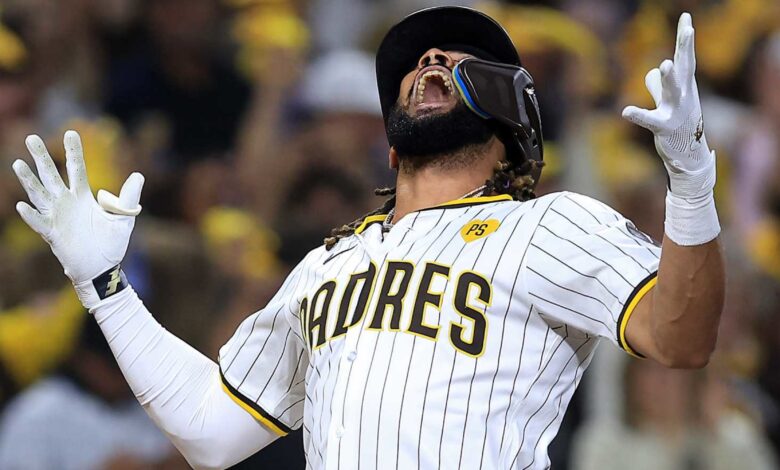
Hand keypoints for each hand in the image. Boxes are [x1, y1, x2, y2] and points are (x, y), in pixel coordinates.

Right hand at [12, 131, 142, 302]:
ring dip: (29, 181)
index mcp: (83, 197)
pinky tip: (21, 205)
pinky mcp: (54, 235)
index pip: (77, 169)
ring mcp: (57, 218)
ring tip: (18, 164)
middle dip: (42, 158)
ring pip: (40, 195)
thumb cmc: (111, 244)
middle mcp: (66, 204)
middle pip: (51, 176)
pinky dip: (31, 215)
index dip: (74, 152)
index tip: (70, 132)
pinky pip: (40, 223)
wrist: (103, 269)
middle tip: (31, 138)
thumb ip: (129, 197)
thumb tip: (138, 174)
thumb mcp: (124, 217)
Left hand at [622, 12, 714, 199]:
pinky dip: (638, 115)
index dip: (685, 38)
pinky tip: (625, 111)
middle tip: (688, 29)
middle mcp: (684, 96)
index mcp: (685, 86)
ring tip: (662, 65)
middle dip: (685, 48)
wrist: (689, 157)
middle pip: (684, 67)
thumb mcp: (669, 102)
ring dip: (668, 79)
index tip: (686, 17)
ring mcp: (676, 112)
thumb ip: (659, 86)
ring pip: (672, 92)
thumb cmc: (680, 126)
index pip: (685, 57)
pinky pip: (649, 120)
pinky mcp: (664, 128)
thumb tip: (650, 72)